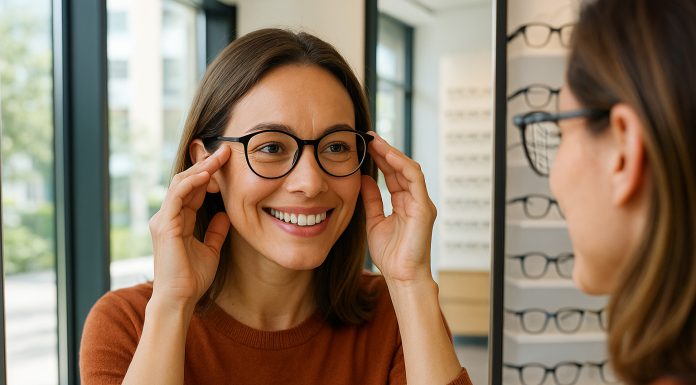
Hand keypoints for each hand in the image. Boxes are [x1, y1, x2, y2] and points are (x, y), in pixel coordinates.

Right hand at [148, 146, 231, 310]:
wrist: (180, 299)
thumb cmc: (193, 279)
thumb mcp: (211, 249)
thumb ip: (215, 231)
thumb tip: (224, 214)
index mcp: (177, 221)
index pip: (193, 190)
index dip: (209, 175)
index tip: (228, 163)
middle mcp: (167, 217)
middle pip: (187, 182)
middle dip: (206, 165)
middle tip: (226, 152)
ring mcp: (163, 220)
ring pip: (181, 184)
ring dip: (201, 169)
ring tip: (219, 157)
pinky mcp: (164, 225)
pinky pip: (177, 196)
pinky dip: (192, 183)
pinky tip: (208, 175)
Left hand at [360, 132, 436, 283]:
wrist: (401, 276)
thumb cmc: (391, 254)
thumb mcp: (374, 221)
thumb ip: (371, 200)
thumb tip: (364, 179)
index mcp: (404, 203)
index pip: (392, 174)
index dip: (379, 158)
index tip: (364, 145)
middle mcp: (415, 200)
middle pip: (400, 168)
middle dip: (385, 151)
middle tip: (368, 136)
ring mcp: (421, 203)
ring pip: (409, 169)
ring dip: (392, 154)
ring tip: (375, 142)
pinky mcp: (424, 208)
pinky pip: (415, 180)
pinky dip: (402, 165)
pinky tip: (388, 155)